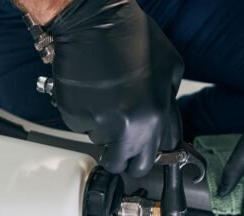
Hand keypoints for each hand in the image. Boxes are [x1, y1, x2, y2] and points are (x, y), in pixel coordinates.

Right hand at [45, 0, 183, 176]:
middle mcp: (126, 127)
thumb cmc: (131, 37)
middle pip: (123, 165)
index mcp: (154, 117)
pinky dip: (84, 115)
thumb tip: (163, 126)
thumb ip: (167, 102)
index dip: (145, 155)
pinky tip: (90, 93)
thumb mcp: (169, 67)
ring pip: (99, 143)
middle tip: (119, 140)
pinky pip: (80, 126)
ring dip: (103, 129)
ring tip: (105, 99)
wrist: (93, 22)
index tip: (141, 151)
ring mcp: (97, 123)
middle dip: (122, 156)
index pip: (151, 159)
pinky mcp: (73, 116)